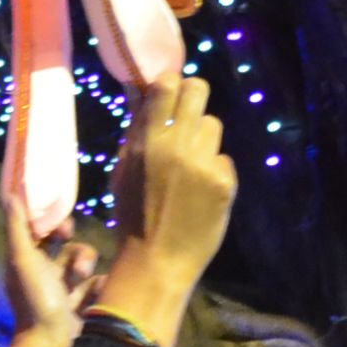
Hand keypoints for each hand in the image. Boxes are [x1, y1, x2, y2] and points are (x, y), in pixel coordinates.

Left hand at [2, 198, 98, 341]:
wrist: (54, 344)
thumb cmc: (35, 300)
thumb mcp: (22, 259)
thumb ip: (17, 227)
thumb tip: (10, 192)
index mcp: (28, 262)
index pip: (40, 232)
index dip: (51, 222)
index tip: (61, 220)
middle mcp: (46, 274)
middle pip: (67, 246)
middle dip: (75, 245)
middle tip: (75, 247)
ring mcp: (66, 291)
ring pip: (84, 263)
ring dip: (85, 264)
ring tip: (82, 277)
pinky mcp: (85, 304)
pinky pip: (99, 284)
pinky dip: (99, 286)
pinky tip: (96, 293)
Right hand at [90, 73, 235, 346]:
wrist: (155, 262)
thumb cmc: (132, 216)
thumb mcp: (121, 170)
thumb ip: (135, 133)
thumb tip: (144, 96)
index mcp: (146, 141)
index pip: (166, 84)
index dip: (170, 84)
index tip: (169, 94)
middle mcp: (177, 146)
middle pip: (197, 90)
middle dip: (192, 97)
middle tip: (187, 114)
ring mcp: (204, 164)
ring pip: (213, 125)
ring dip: (202, 138)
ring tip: (191, 164)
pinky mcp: (225, 183)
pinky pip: (223, 159)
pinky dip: (214, 170)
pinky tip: (201, 190)